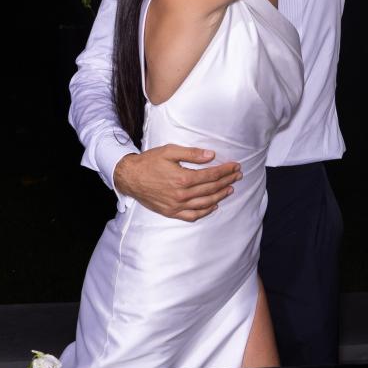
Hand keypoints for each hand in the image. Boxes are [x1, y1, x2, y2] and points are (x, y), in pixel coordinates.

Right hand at [113, 145, 241, 220]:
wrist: (129, 177)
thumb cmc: (149, 162)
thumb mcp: (169, 151)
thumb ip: (191, 153)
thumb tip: (211, 155)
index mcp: (183, 178)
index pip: (211, 175)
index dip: (225, 171)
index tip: (235, 166)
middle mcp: (181, 194)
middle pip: (211, 189)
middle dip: (227, 181)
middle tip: (237, 176)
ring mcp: (176, 205)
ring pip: (205, 203)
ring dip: (220, 196)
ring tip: (230, 189)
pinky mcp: (171, 212)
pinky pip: (192, 215)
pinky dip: (205, 211)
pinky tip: (213, 205)